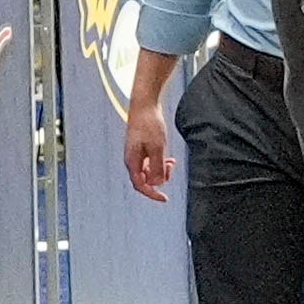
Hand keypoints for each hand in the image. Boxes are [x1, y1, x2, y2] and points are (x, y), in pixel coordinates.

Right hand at [118, 58, 181, 203]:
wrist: (145, 104)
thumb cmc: (149, 124)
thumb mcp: (157, 147)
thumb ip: (157, 166)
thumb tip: (157, 183)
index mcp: (132, 161)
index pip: (140, 185)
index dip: (152, 194)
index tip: (165, 199)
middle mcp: (132, 159)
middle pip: (146, 179)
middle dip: (160, 178)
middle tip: (171, 167)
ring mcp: (136, 154)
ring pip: (149, 171)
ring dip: (161, 170)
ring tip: (171, 161)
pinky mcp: (141, 148)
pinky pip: (150, 162)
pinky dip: (160, 163)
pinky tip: (169, 158)